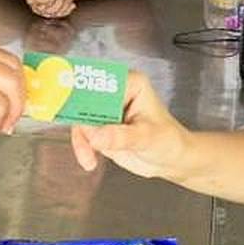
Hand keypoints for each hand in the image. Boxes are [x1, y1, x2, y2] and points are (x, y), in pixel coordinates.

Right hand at [68, 74, 188, 179]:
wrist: (171, 161)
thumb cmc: (168, 141)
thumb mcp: (147, 138)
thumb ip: (121, 136)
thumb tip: (96, 137)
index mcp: (130, 84)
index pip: (102, 82)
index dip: (84, 89)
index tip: (72, 102)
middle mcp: (116, 94)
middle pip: (85, 97)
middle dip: (79, 118)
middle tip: (75, 131)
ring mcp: (106, 112)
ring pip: (80, 119)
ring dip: (81, 139)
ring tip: (89, 157)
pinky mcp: (101, 128)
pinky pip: (83, 134)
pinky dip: (82, 147)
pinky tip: (90, 161)